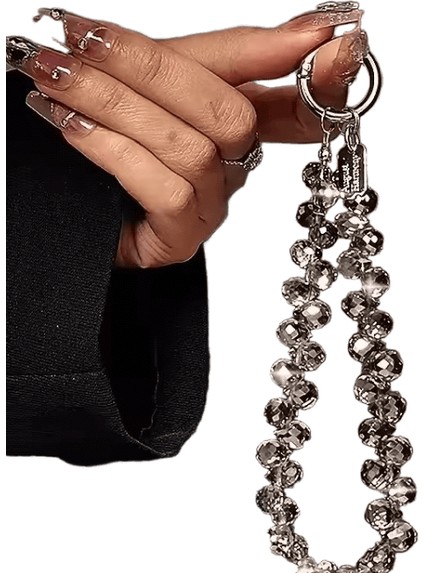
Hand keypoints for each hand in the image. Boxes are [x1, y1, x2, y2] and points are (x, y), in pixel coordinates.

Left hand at [7, 6, 366, 267]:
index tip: (333, 41)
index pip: (297, 103)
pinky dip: (114, 151)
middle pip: (232, 116)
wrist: (60, 194)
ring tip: (57, 75)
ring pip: (193, 150)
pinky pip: (168, 191)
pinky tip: (74, 126)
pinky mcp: (180, 239)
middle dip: (153, 68)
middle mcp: (231, 167)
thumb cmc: (108, 130)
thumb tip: (307, 30)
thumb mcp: (160, 74)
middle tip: (85, 37)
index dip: (322, 79)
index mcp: (236, 122)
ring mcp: (210, 207)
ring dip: (116, 104)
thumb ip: (225, 53)